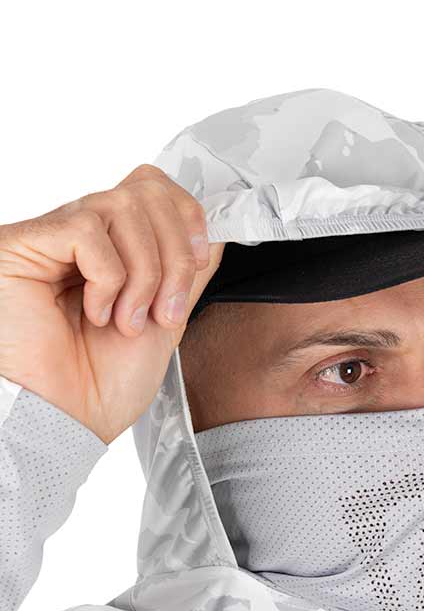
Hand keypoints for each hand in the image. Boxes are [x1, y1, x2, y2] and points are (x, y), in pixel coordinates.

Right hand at [0, 165, 223, 443]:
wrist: (67, 423)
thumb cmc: (100, 387)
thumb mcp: (165, 322)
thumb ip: (186, 272)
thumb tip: (213, 234)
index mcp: (111, 250)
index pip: (151, 187)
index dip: (185, 216)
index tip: (197, 262)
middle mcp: (78, 237)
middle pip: (145, 190)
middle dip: (173, 255)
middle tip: (163, 311)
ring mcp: (50, 238)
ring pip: (122, 206)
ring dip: (144, 272)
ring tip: (126, 320)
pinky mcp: (22, 244)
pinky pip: (87, 229)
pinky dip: (108, 276)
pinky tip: (95, 312)